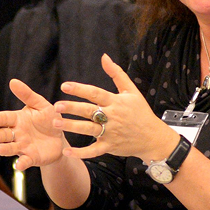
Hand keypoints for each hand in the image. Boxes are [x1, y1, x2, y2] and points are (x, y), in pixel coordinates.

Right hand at [0, 79, 66, 169]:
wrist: (60, 138)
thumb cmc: (48, 119)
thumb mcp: (40, 105)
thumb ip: (27, 95)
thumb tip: (12, 81)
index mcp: (17, 119)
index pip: (6, 118)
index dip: (0, 119)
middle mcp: (17, 133)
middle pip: (4, 135)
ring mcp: (22, 146)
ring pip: (10, 148)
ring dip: (4, 149)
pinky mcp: (31, 157)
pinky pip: (24, 161)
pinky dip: (21, 164)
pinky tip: (19, 165)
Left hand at [52, 54, 178, 163]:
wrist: (153, 137)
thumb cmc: (141, 112)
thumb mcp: (131, 91)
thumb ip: (116, 73)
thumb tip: (104, 56)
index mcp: (116, 102)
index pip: (95, 93)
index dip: (80, 89)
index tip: (65, 86)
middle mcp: (112, 117)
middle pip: (89, 111)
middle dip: (72, 108)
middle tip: (57, 106)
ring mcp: (110, 133)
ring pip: (88, 129)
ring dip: (71, 127)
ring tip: (56, 123)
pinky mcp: (109, 146)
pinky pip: (93, 151)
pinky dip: (80, 152)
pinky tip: (67, 151)